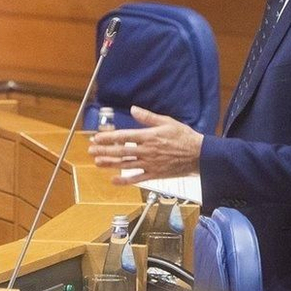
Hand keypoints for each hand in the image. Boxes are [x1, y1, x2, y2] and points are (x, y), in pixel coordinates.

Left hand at [87, 106, 203, 184]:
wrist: (199, 155)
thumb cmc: (184, 137)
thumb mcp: (167, 122)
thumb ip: (148, 117)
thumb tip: (133, 109)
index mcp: (149, 136)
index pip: (124, 136)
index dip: (108, 137)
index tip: (96, 137)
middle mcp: (147, 151)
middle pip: (121, 151)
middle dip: (104, 150)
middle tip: (91, 150)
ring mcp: (150, 164)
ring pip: (125, 164)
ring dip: (110, 163)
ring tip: (97, 162)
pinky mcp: (155, 174)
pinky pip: (137, 178)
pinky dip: (124, 180)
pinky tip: (114, 180)